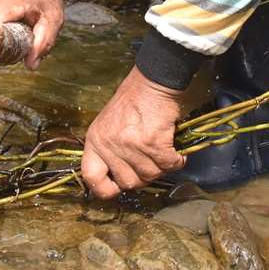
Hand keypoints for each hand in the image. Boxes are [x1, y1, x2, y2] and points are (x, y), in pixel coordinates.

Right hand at [0, 0, 61, 68]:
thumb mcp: (52, 17)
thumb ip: (43, 42)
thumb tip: (31, 66)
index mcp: (1, 11)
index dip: (4, 55)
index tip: (18, 57)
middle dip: (8, 52)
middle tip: (27, 45)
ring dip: (7, 45)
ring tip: (24, 34)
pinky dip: (5, 39)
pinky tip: (19, 31)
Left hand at [80, 68, 185, 198]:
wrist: (153, 80)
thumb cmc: (133, 101)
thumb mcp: (108, 124)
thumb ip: (110, 150)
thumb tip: (121, 180)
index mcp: (95, 141)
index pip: (91, 177)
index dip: (104, 189)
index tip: (118, 188)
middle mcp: (109, 144)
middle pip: (128, 183)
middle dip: (143, 177)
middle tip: (151, 162)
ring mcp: (130, 144)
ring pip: (150, 175)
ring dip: (162, 168)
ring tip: (164, 153)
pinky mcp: (151, 142)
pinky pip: (167, 164)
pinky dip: (176, 161)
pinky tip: (177, 152)